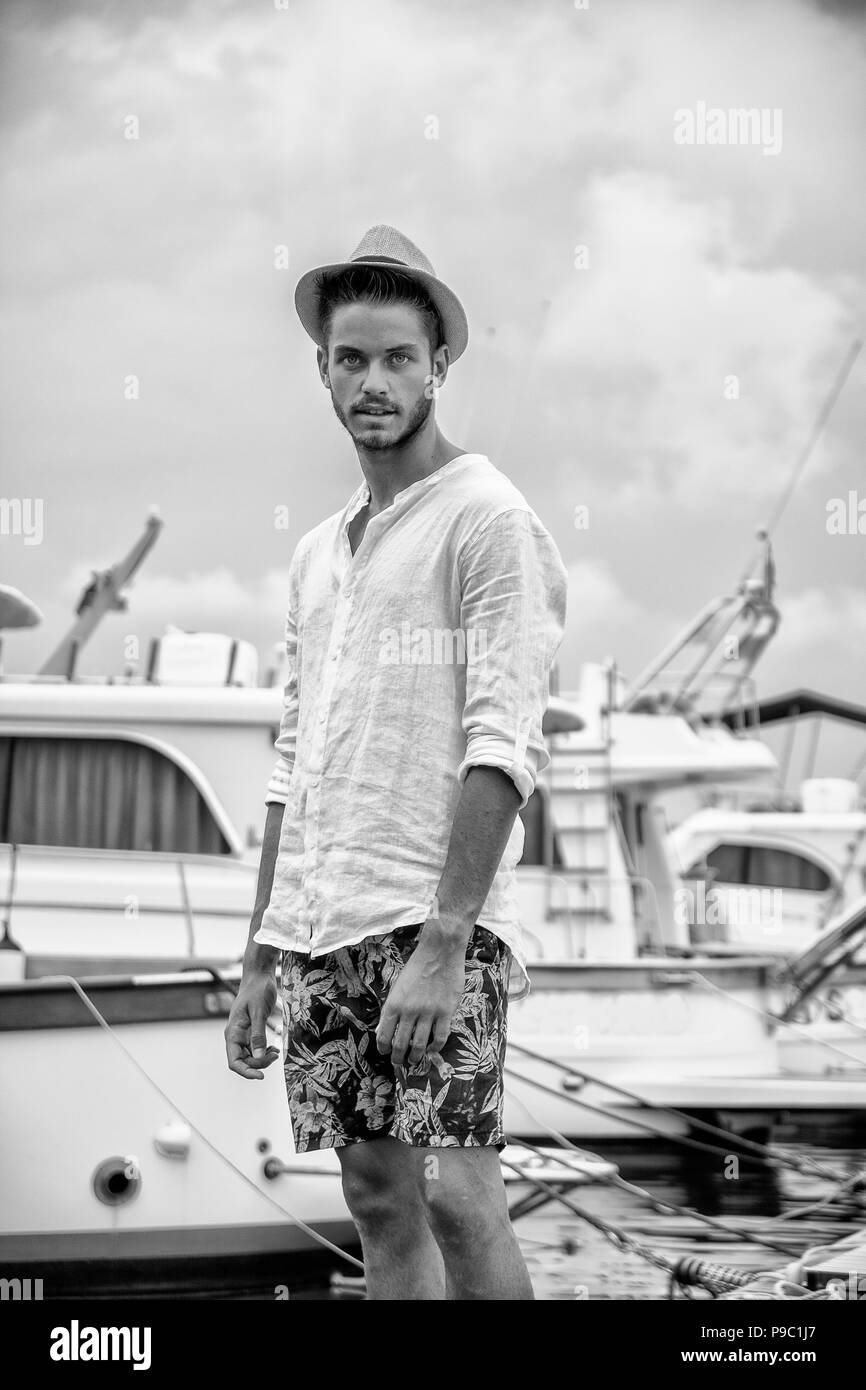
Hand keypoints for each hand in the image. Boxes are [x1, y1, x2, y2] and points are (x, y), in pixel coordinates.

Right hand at [224, 968, 279, 1078]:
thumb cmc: (257, 990)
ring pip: (249, 1057)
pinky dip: (264, 1052)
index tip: (262, 1076)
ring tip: (276, 1053)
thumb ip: (258, 1035)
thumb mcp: (259, 1012)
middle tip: (275, 1055)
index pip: (234, 1062)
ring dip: (262, 1059)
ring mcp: (242, 1034)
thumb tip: (259, 1057)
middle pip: (243, 1061)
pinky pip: (254, 1049)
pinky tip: (273, 1050)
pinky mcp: (250, 1031)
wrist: (259, 976)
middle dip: (259, 1063)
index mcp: (233, 1032)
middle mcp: (235, 1036)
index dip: (246, 1072)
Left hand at [376, 935, 464, 1068]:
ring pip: (420, 1045)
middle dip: (398, 1057)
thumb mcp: (397, 986)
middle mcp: (409, 1011)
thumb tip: (383, 1028)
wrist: (440, 952)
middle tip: (399, 1062)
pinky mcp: (446, 1012)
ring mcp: (428, 1013)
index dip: (383, 1048)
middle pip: (400, 1044)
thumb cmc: (417, 966)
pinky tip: (432, 1049)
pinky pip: (440, 1037)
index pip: (384, 1035)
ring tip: (414, 1060)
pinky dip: (435, 1047)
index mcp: (394, 1004)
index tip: (385, 1052)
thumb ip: (392, 1008)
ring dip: (415, 1056)